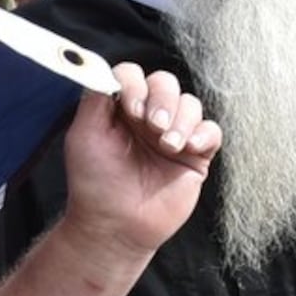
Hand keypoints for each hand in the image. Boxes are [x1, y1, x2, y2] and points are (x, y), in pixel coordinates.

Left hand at [56, 63, 220, 255]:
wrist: (115, 225)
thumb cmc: (95, 183)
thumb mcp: (84, 135)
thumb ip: (94, 99)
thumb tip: (104, 70)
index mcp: (121, 109)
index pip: (133, 75)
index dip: (135, 85)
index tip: (130, 108)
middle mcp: (148, 116)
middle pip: (165, 82)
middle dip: (161, 99)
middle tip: (151, 126)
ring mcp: (173, 135)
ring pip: (190, 103)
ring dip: (180, 119)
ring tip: (167, 146)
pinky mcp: (196, 155)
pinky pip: (212, 130)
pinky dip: (204, 133)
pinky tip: (188, 147)